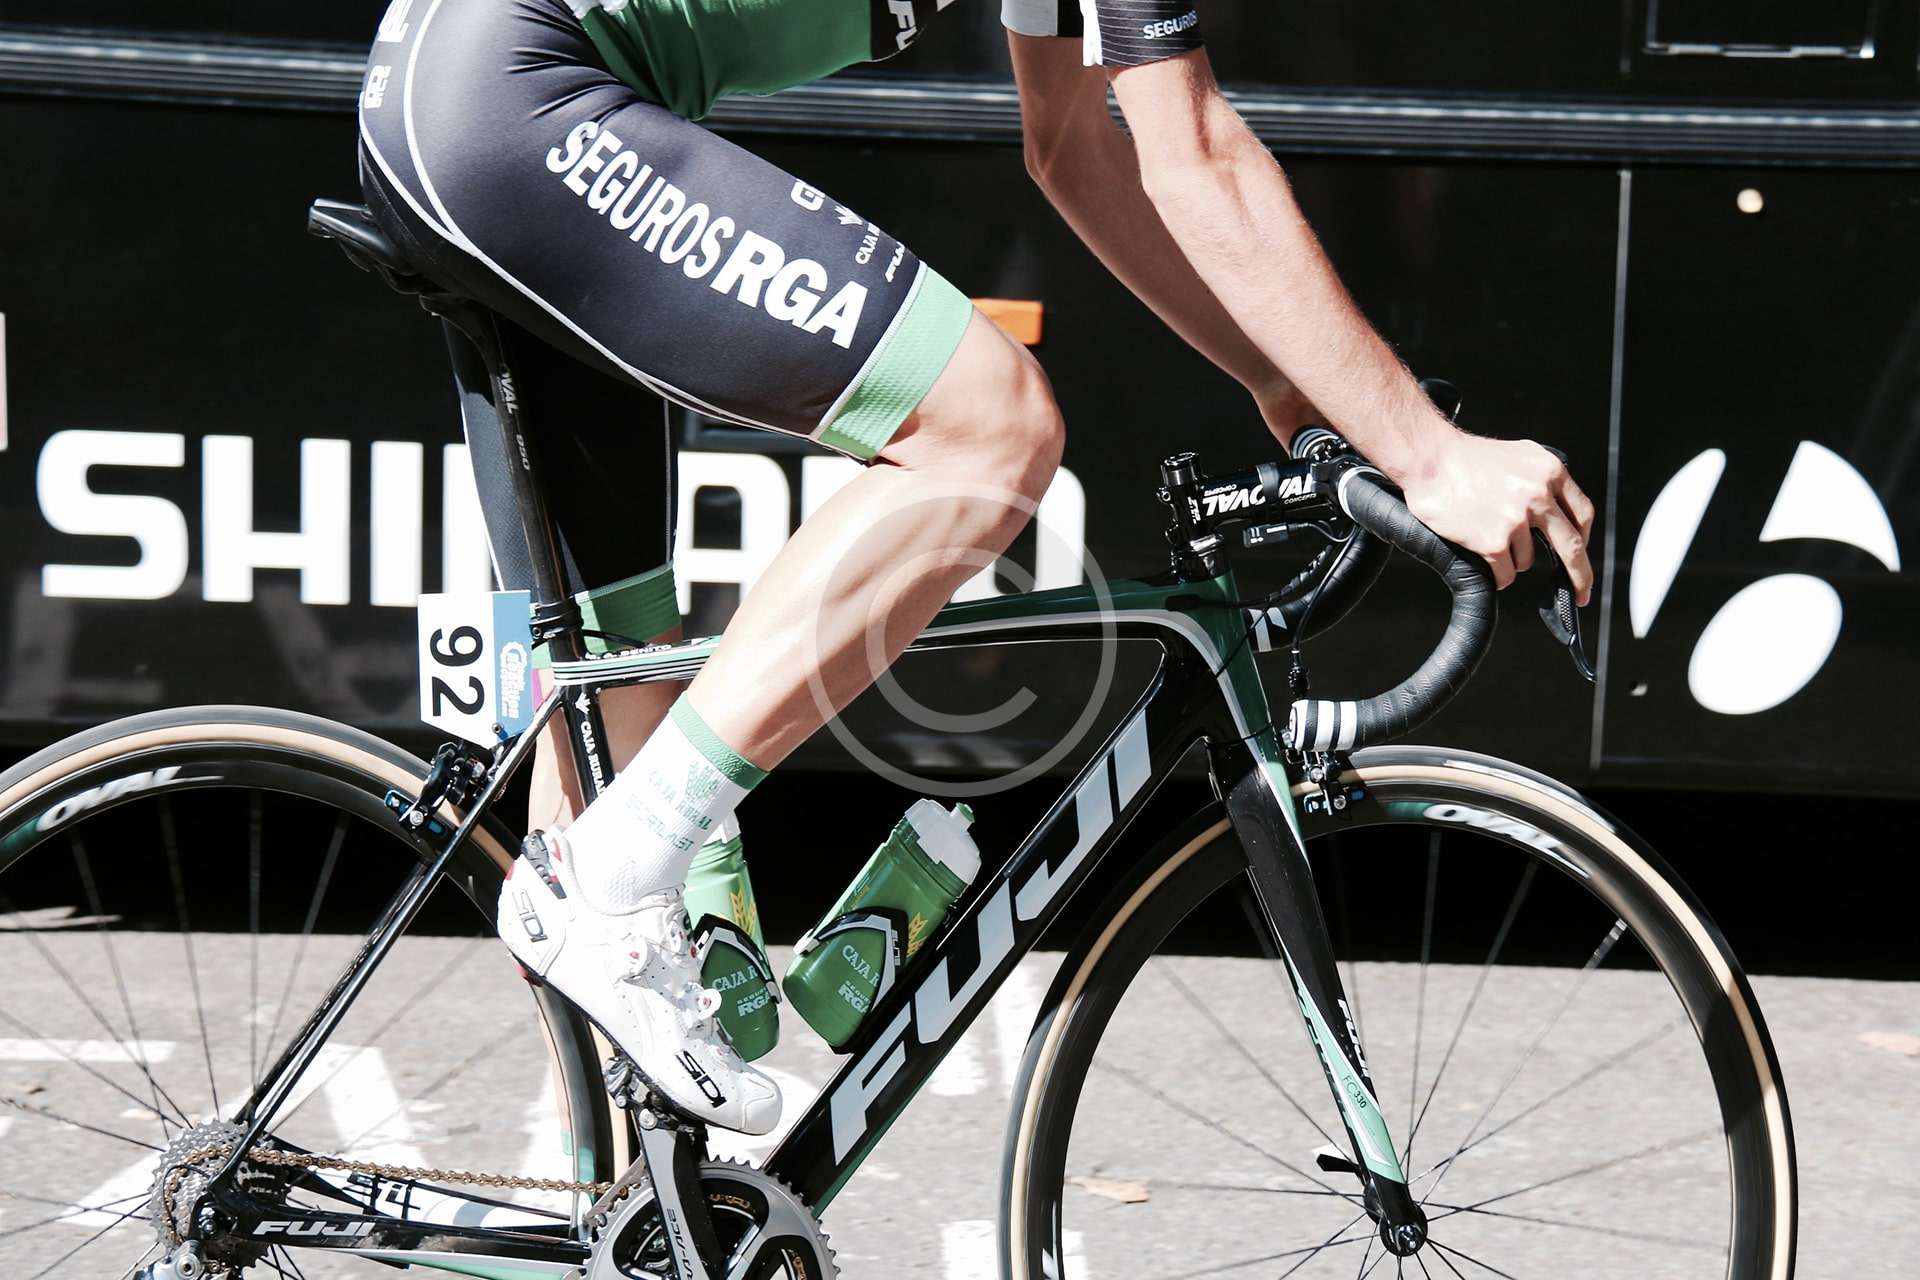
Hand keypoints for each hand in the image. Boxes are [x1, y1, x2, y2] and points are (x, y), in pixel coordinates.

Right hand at [1398, 429, 1595, 604]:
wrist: (1430, 459)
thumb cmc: (1466, 458)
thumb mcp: (1519, 455)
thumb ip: (1543, 479)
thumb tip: (1557, 508)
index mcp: (1550, 472)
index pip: (1582, 514)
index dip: (1584, 539)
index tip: (1582, 554)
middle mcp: (1539, 495)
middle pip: (1573, 547)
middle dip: (1580, 576)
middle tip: (1581, 593)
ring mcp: (1517, 519)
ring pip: (1528, 560)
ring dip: (1512, 559)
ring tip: (1488, 538)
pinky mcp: (1494, 541)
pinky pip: (1506, 573)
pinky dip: (1498, 575)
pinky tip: (1484, 560)